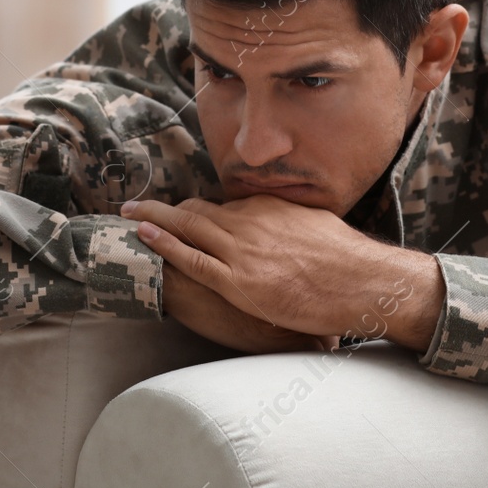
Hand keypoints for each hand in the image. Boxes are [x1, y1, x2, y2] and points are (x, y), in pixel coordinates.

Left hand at [122, 195, 443, 351]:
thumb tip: (284, 226)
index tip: (180, 214)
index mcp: (268, 208)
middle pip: (195, 210)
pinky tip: (143, 234)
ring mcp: (241, 251)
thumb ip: (289, 223)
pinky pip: (190, 258)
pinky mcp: (237, 281)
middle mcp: (249, 221)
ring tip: (127, 215)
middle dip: (163, 208)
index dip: (196, 211)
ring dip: (151, 218)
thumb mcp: (315, 226)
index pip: (221, 205)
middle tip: (137, 206)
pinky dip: (163, 243)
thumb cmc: (345, 260)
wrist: (360, 282)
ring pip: (185, 227)